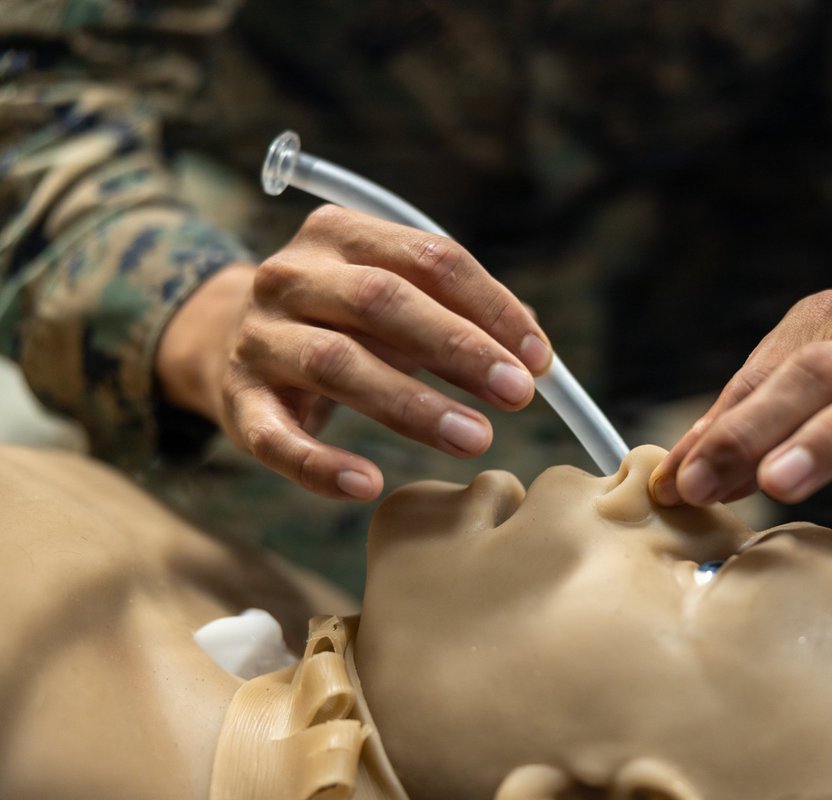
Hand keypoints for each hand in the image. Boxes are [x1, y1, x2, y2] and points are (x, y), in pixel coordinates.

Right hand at [156, 205, 551, 500]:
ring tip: (475, 439)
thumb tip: (534, 353)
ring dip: (413, 406)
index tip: (539, 359)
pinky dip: (320, 464)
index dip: (492, 307)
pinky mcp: (237, 400)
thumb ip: (461, 313)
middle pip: (383, 302)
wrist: (228, 340)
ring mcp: (259, 336)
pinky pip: (276, 437)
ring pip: (337, 364)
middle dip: (459, 349)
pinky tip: (367, 484)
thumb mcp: (396, 298)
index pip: (431, 258)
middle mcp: (292, 274)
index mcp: (341, 233)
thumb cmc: (341, 320)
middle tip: (518, 395)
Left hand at [649, 290, 831, 518]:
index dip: (714, 431)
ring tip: (778, 482)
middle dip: (753, 427)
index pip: (759, 377)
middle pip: (810, 375)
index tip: (676, 481)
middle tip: (707, 481)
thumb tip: (679, 480)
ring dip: (826, 439)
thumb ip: (750, 425)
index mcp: (824, 323)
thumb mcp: (810, 383)